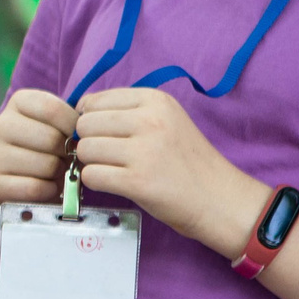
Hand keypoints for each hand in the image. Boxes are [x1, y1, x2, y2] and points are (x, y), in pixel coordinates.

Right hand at [0, 88, 77, 204]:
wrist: (32, 177)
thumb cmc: (53, 146)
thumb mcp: (61, 123)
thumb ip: (73, 120)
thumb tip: (82, 133)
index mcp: (19, 102)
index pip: (53, 109)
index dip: (73, 126)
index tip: (75, 135)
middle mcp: (1, 125)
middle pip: (52, 139)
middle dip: (67, 152)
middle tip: (63, 157)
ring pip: (47, 165)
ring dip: (59, 173)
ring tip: (54, 171)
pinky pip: (36, 188)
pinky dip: (49, 191)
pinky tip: (46, 186)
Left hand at [72, 87, 263, 256]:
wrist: (219, 198)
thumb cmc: (186, 161)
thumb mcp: (166, 120)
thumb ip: (128, 112)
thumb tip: (80, 111)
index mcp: (155, 100)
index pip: (94, 101)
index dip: (90, 121)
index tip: (105, 136)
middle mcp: (149, 120)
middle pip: (85, 125)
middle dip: (89, 142)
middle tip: (109, 156)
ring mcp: (144, 151)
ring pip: (85, 150)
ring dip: (92, 163)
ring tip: (114, 170)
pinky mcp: (137, 181)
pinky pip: (91, 175)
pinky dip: (96, 182)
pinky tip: (116, 183)